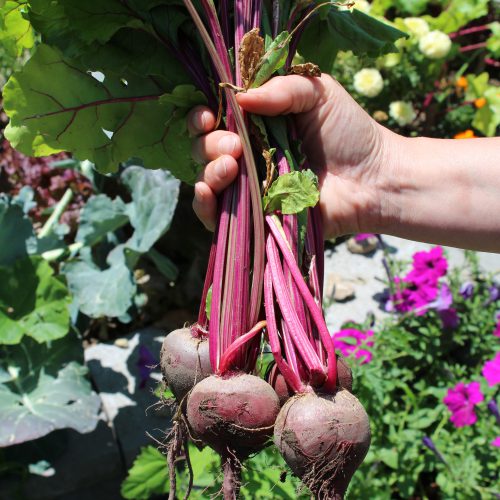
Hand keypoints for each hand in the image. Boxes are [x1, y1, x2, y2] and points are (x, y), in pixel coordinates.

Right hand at [188, 74, 394, 236]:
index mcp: (257, 124)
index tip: (211, 116)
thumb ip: (281, 88)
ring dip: (209, 171)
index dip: (202, 117)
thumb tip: (238, 97)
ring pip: (207, 181)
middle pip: (205, 149)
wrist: (372, 179)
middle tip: (236, 146)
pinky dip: (204, 206)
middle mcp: (247, 155)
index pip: (214, 120)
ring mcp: (250, 187)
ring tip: (231, 166)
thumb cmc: (349, 133)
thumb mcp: (319, 93)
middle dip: (211, 145)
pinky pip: (217, 216)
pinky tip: (207, 192)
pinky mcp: (255, 216)